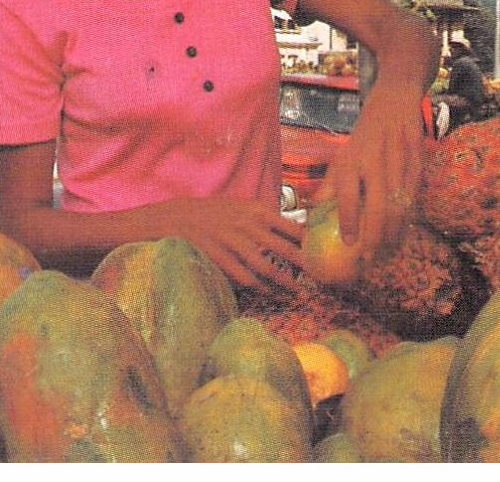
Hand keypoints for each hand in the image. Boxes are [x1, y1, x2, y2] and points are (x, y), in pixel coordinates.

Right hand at [138, 196, 303, 293]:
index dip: (309, 243)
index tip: (322, 255)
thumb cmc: (216, 213)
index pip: (292, 227)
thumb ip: (267, 218)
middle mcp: (248, 225)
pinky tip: (270, 293)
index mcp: (257, 210)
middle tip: (319, 278)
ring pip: (266, 267)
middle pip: (285, 249)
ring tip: (297, 292)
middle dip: (304, 266)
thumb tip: (297, 230)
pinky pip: (245, 277)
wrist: (178, 217)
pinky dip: (260, 288)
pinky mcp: (220, 258)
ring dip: (284, 282)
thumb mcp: (243, 206)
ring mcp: (233, 242)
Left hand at [321, 90, 424, 259]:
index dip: (348, 220)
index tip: (349, 243)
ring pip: (398, 205)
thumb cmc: (362, 139)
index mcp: (350, 160)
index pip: (347, 194)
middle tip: (370, 259)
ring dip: (394, 233)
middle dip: (374, 236)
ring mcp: (397, 164)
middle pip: (376, 205)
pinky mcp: (417, 165)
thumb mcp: (341, 157)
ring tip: (387, 253)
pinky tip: (402, 235)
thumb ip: (329, 187)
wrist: (392, 106)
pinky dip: (408, 220)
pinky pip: (413, 199)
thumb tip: (313, 217)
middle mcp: (373, 162)